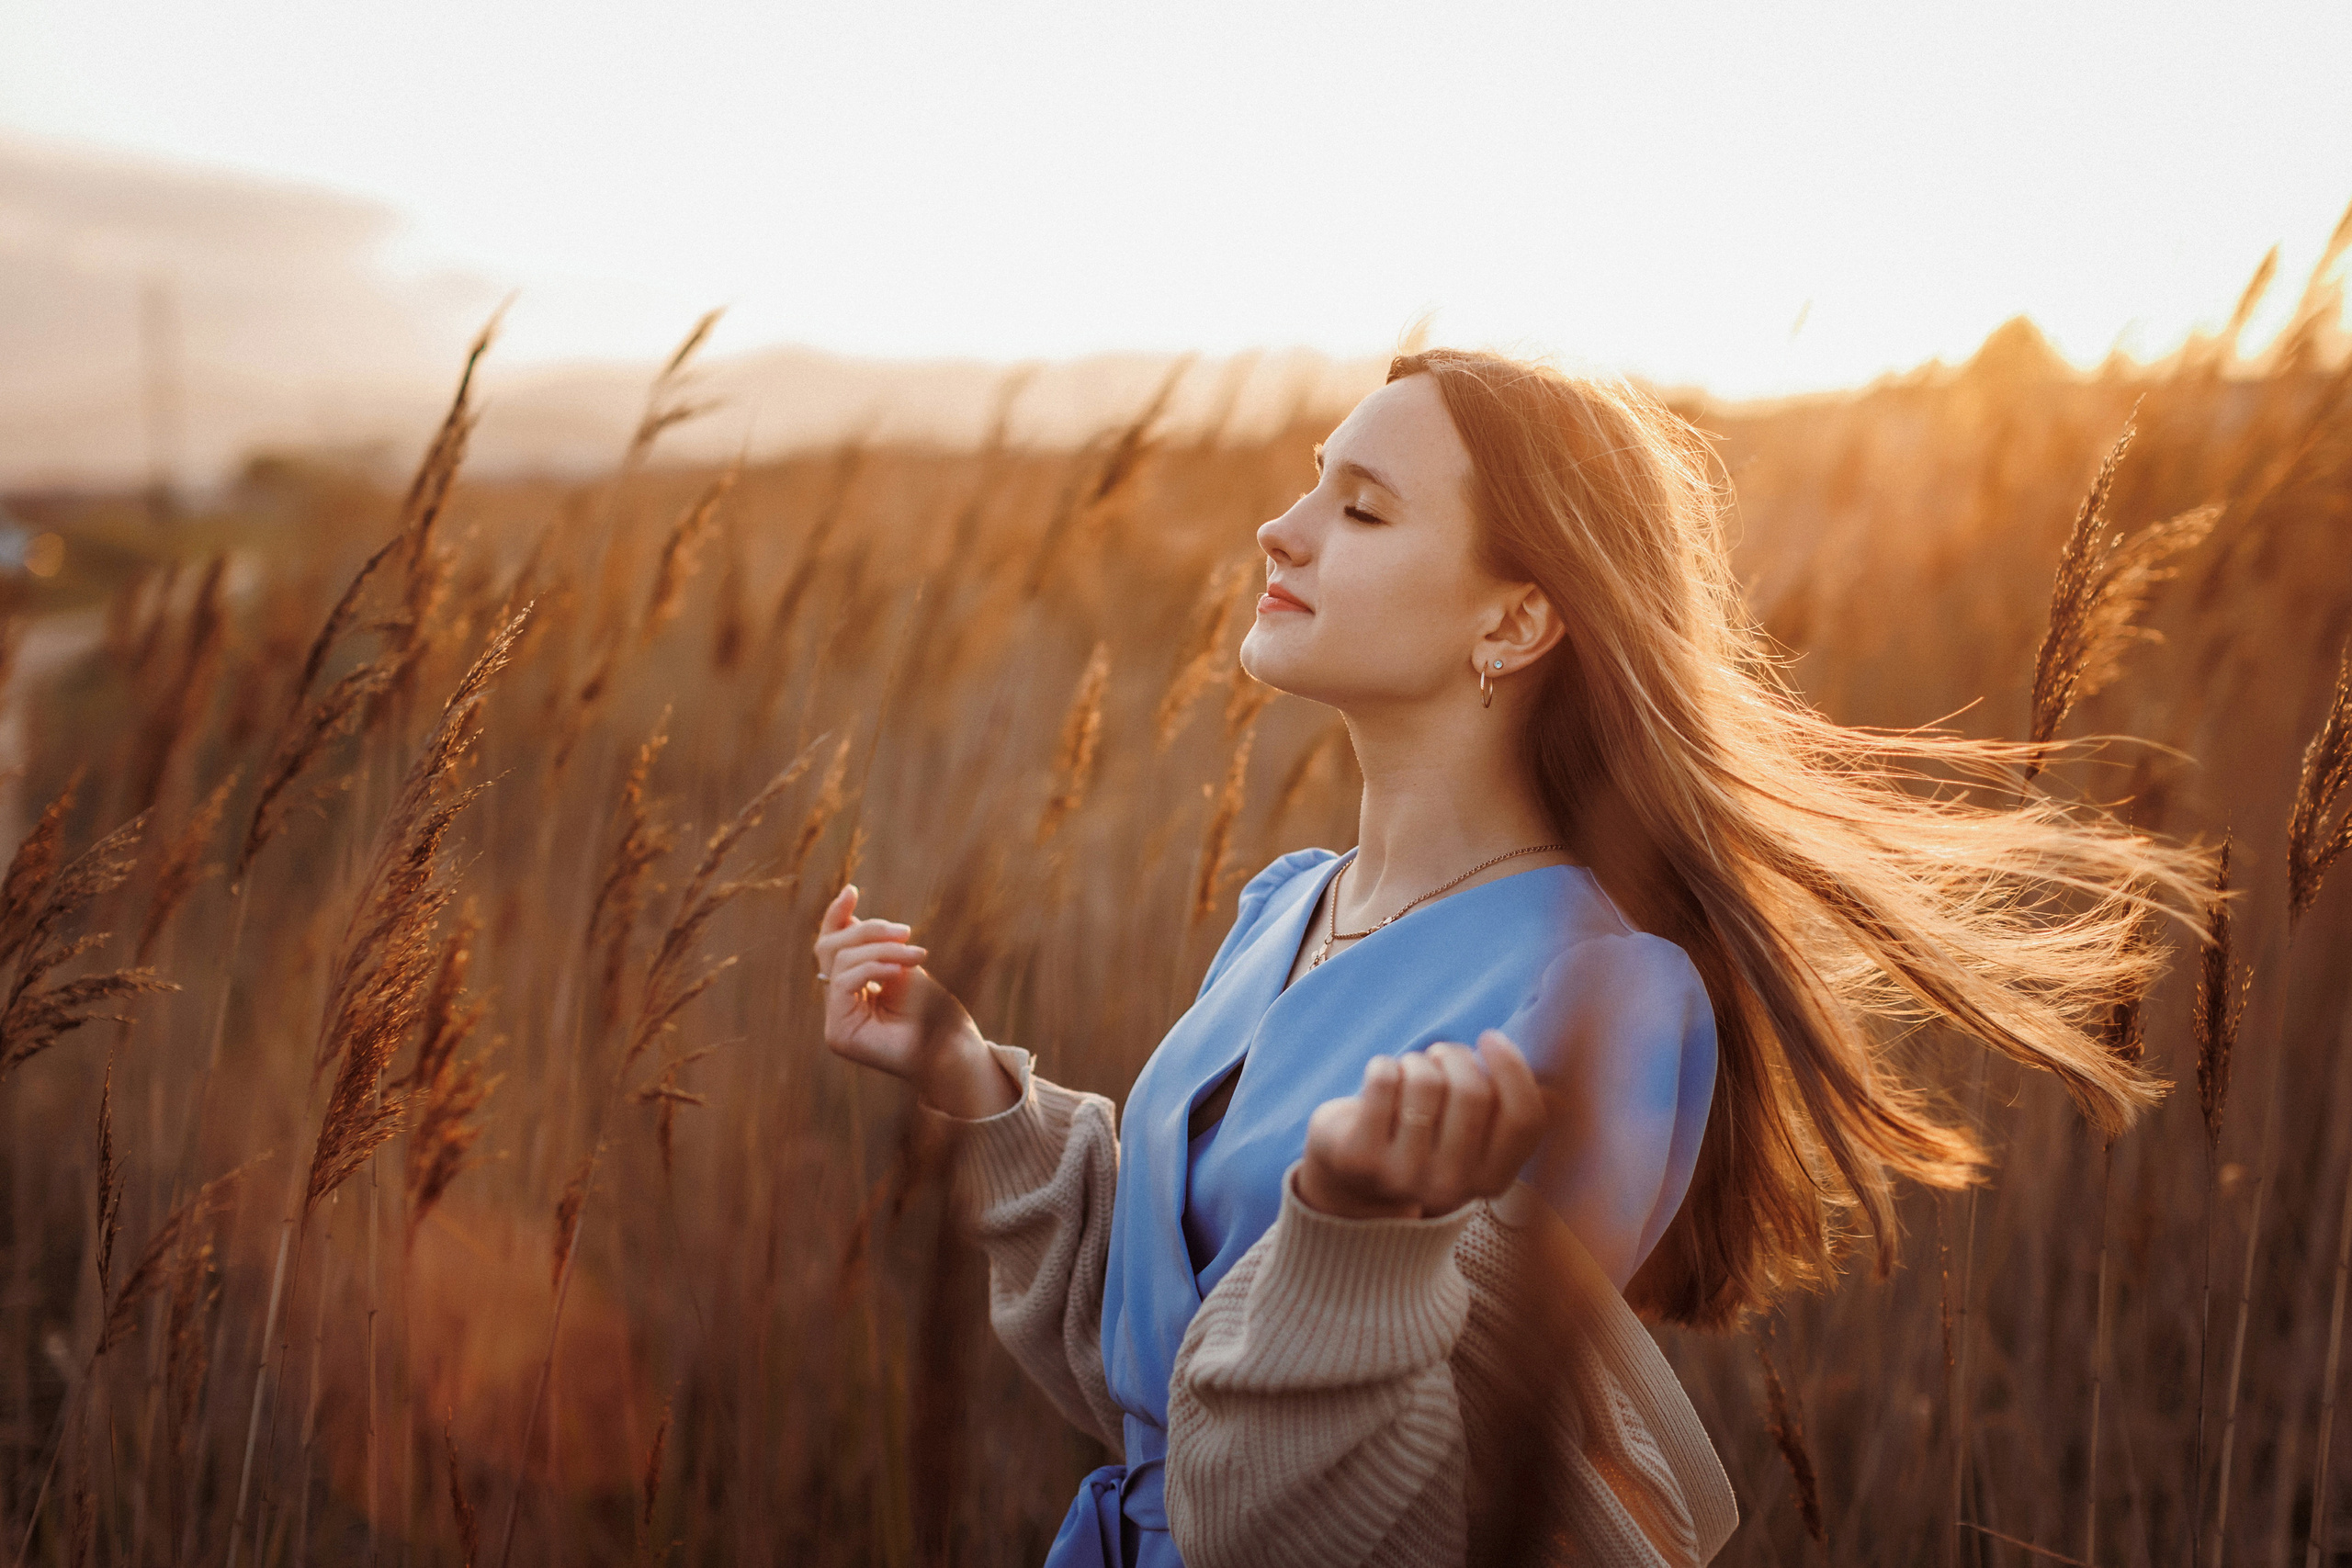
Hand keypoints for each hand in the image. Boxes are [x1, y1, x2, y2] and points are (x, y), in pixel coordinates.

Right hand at [812, 883, 1010, 1116]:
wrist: (953, 1050)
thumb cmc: (934, 1012)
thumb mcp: (902, 965)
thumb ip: (874, 944)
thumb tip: (848, 909)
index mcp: (851, 990)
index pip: (831, 948)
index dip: (836, 917)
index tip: (851, 890)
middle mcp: (838, 1006)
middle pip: (830, 948)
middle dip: (867, 931)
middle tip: (905, 931)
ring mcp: (835, 1022)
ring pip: (840, 961)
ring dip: (881, 950)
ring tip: (915, 955)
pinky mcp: (838, 1033)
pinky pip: (844, 982)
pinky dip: (873, 967)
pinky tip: (900, 969)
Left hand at [1295, 1031, 1548, 1220]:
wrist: (1351, 1177)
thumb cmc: (1425, 1136)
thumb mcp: (1474, 1133)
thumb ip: (1514, 1106)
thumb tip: (1565, 1075)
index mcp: (1493, 1181)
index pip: (1527, 1118)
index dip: (1513, 1067)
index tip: (1490, 1038)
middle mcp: (1452, 1188)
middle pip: (1474, 1092)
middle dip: (1456, 1056)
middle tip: (1440, 1056)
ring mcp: (1403, 1177)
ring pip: (1426, 1080)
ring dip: (1417, 1061)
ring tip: (1409, 1075)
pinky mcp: (1360, 1157)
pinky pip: (1384, 1078)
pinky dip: (1383, 1065)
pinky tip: (1379, 1084)